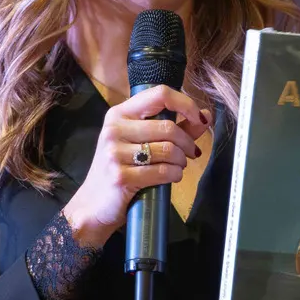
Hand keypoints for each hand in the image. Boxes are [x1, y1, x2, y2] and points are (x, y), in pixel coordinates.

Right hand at [61, 86, 211, 249]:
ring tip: (177, 166)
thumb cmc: (121, 170)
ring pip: (168, 150)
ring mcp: (115, 152)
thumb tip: (206, 116)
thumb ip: (176, 128)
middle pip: (169, 127)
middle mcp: (115, 129)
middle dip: (187, 143)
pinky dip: (175, 175)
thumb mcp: (142, 143)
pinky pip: (163, 171)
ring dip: (181, 161)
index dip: (186, 104)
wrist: (93, 205)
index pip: (160, 94)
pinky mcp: (121, 176)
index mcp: (120, 114)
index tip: (199, 118)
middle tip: (190, 153)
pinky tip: (171, 177)